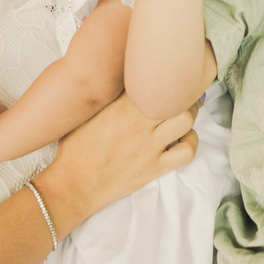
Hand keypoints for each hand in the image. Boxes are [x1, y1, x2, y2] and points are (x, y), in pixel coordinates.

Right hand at [35, 93, 198, 221]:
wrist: (72, 185)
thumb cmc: (75, 149)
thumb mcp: (85, 113)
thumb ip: (107, 97)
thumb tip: (125, 81)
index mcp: (119, 106)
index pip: (153, 81)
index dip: (163, 78)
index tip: (164, 79)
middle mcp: (137, 123)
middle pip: (175, 96)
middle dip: (181, 93)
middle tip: (180, 95)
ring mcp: (148, 146)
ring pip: (185, 119)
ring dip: (188, 114)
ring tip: (182, 115)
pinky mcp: (154, 168)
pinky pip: (186, 152)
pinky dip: (191, 143)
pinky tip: (183, 140)